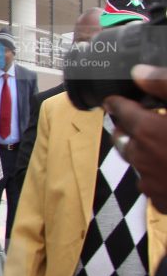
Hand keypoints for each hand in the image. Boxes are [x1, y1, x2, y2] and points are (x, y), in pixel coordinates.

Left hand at [104, 65, 166, 212]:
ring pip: (136, 164)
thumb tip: (139, 73)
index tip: (114, 101)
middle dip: (125, 129)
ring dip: (142, 153)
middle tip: (133, 122)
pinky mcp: (164, 202)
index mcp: (147, 131)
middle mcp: (142, 158)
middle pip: (122, 140)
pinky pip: (153, 186)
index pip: (120, 111)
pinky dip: (158, 176)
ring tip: (158, 145)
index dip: (117, 104)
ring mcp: (152, 183)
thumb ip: (164, 85)